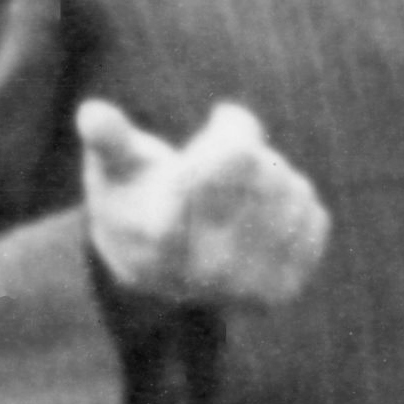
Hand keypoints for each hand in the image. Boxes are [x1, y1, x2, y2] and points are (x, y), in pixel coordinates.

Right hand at [75, 98, 329, 310]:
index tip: (223, 112)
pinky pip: (312, 215)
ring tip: (236, 191)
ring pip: (291, 189)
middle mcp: (206, 269)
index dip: (232, 125)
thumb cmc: (132, 200)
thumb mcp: (112, 167)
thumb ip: (107, 140)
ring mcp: (246, 286)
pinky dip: (291, 205)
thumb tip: (90, 111)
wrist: (149, 274)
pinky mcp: (281, 292)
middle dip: (248, 149)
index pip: (235, 153)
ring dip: (271, 176)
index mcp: (162, 233)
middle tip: (225, 158)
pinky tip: (258, 216)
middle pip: (264, 167)